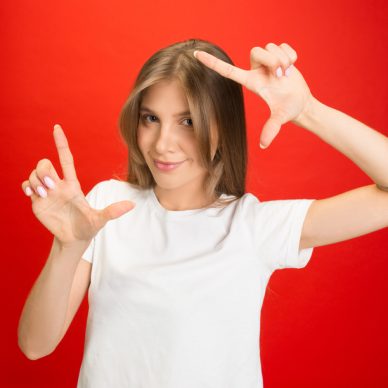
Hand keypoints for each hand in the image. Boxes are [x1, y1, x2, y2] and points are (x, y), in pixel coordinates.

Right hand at [22, 124, 134, 247]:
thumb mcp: (99, 219)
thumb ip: (113, 211)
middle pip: (45, 164)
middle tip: (51, 186)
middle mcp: (58, 185)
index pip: (66, 158)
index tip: (57, 127)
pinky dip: (27, 187)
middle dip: (44, 171)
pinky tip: (33, 195)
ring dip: (36, 181)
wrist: (74, 239)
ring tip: (45, 195)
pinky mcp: (37, 201)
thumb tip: (132, 205)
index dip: (61, 143)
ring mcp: (46, 192)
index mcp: (73, 185)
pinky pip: (26, 185)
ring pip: (34, 174)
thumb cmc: (88, 227)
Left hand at [194, 43, 313, 147]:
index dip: (211, 63)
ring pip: (270, 47)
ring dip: (283, 60)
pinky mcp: (279, 55)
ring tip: (286, 74)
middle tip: (280, 75)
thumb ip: (271, 129)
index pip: (227, 71)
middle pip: (256, 50)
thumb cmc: (288, 111)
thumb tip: (263, 146)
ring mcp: (267, 62)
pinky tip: (292, 67)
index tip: (195, 55)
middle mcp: (256, 70)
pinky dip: (292, 55)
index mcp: (251, 82)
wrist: (302, 104)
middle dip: (272, 60)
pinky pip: (283, 45)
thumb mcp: (280, 118)